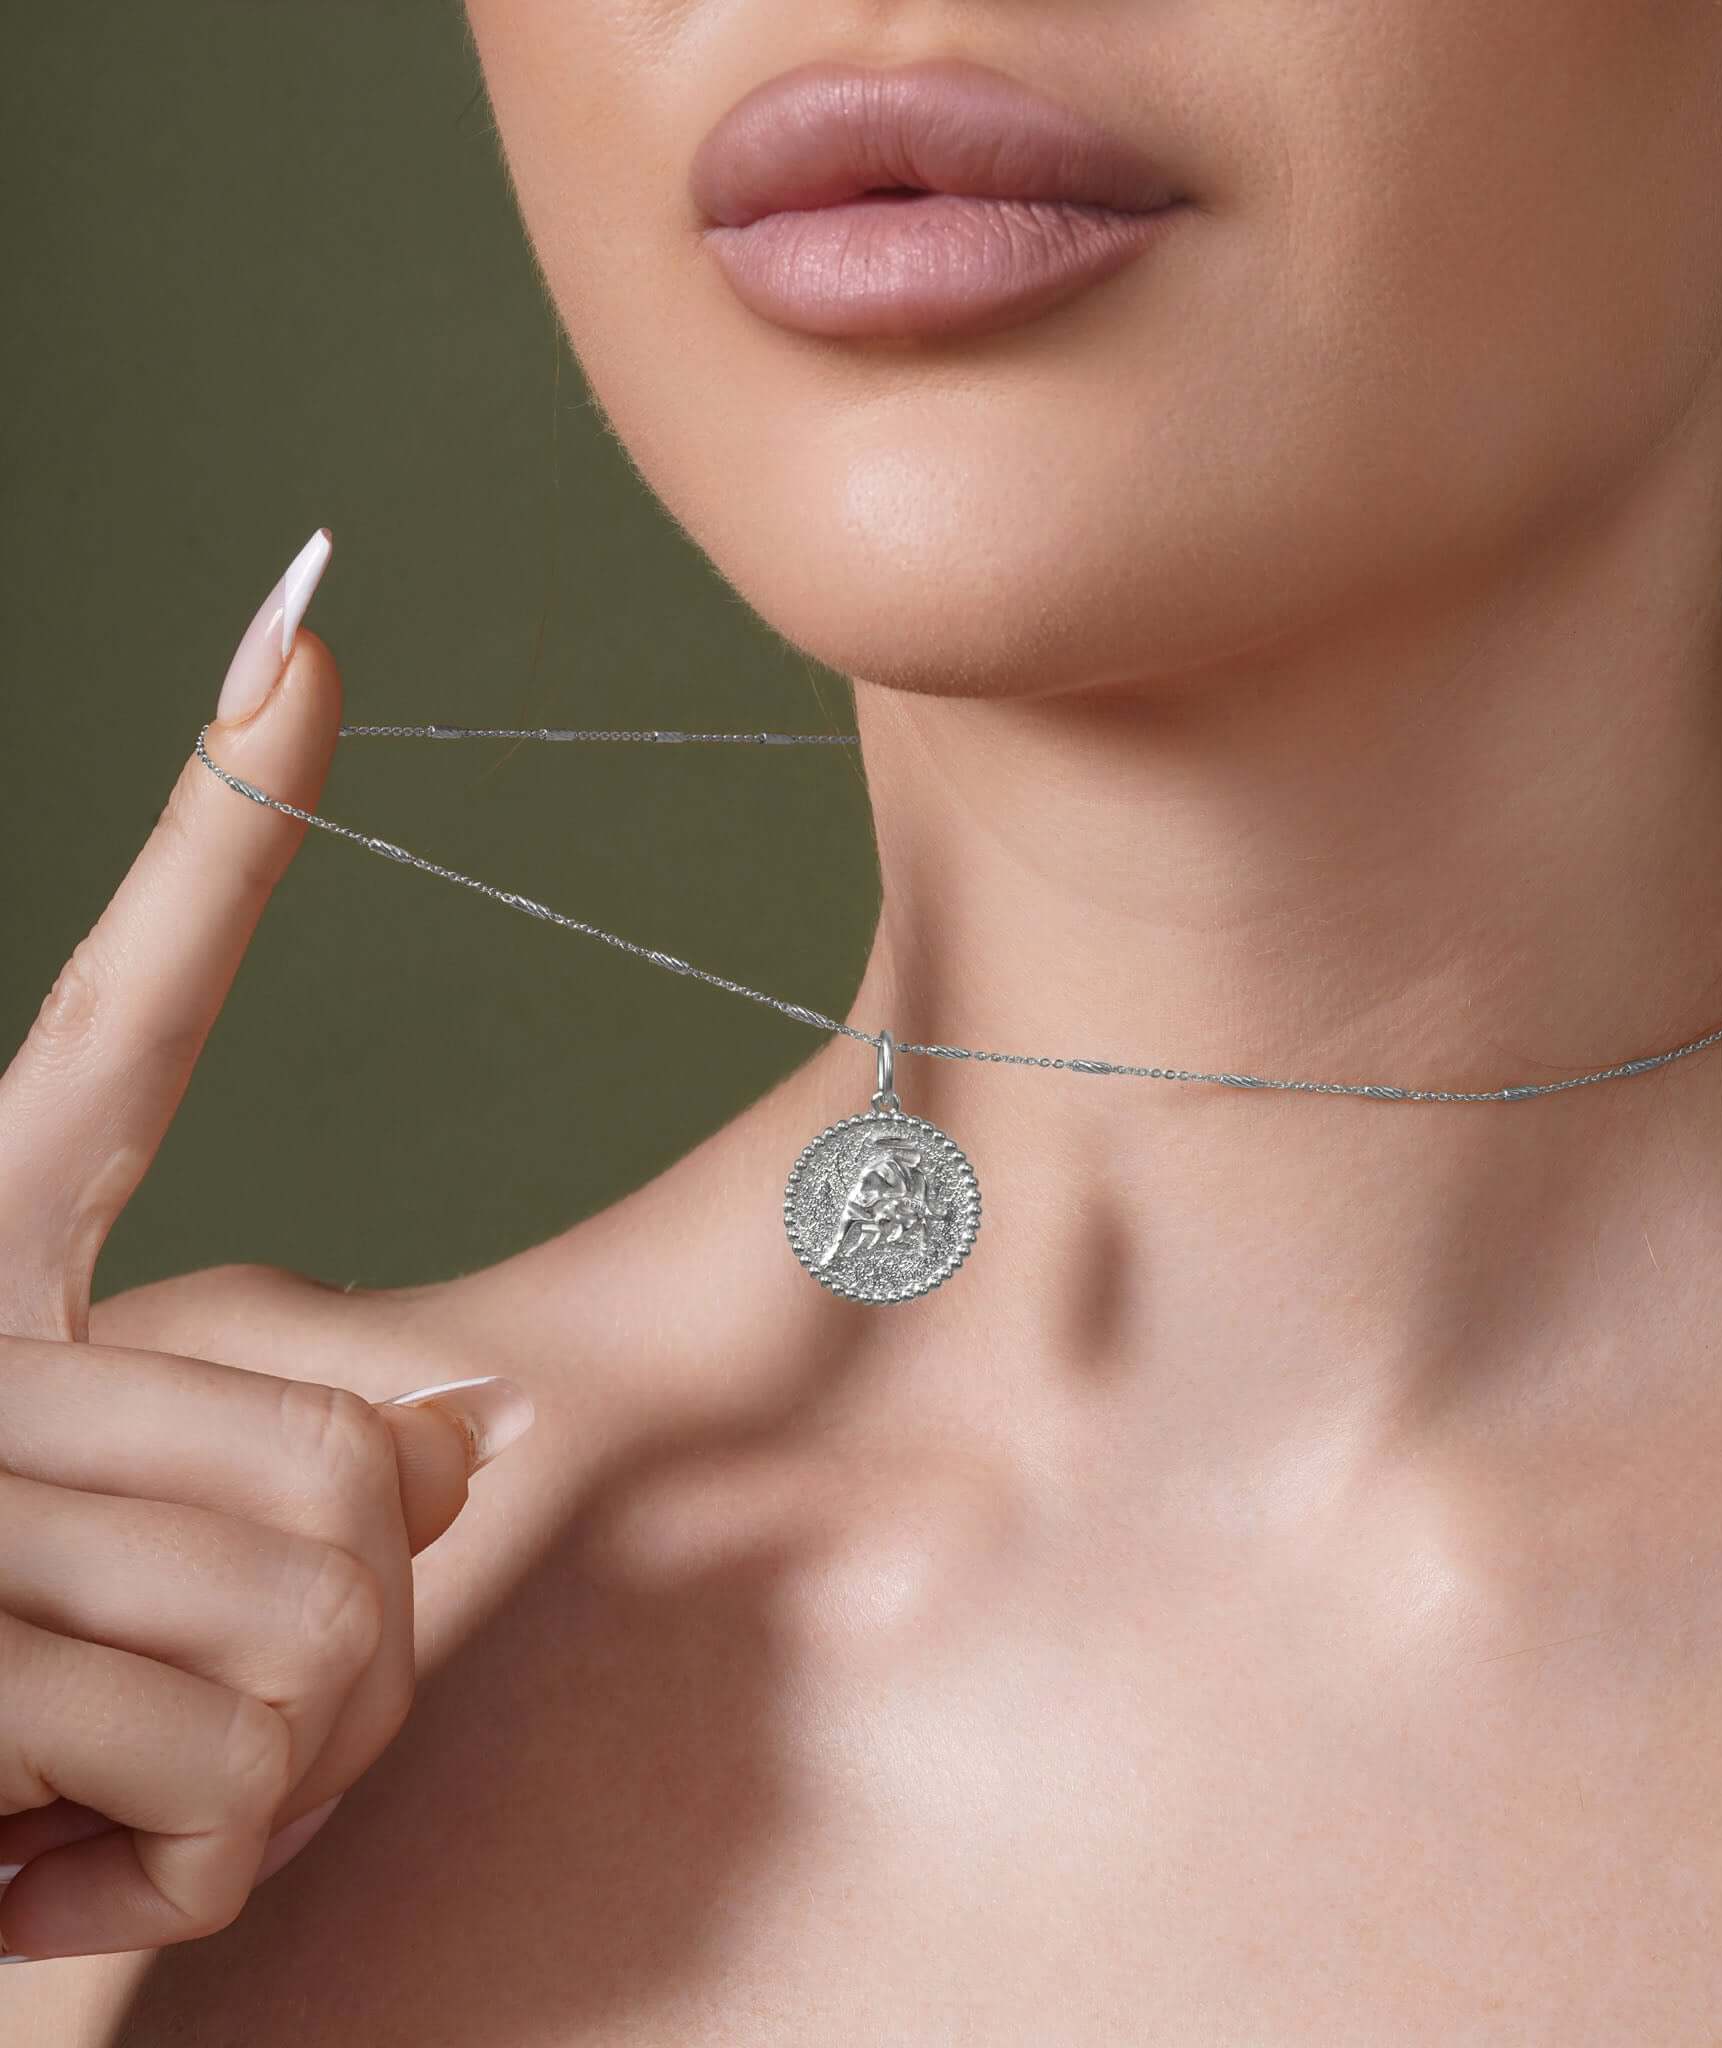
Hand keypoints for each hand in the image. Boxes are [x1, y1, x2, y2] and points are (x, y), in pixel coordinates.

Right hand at [0, 532, 532, 1962]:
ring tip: (112, 1805)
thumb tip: (478, 1428)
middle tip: (205, 1736)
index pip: (129, 1018)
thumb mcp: (102, 1557)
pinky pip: (230, 1773)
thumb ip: (273, 1458)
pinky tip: (52, 1884)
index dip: (215, 833)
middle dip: (355, 1645)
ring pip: (324, 1631)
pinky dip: (193, 1876)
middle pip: (359, 1464)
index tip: (301, 637)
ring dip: (282, 1773)